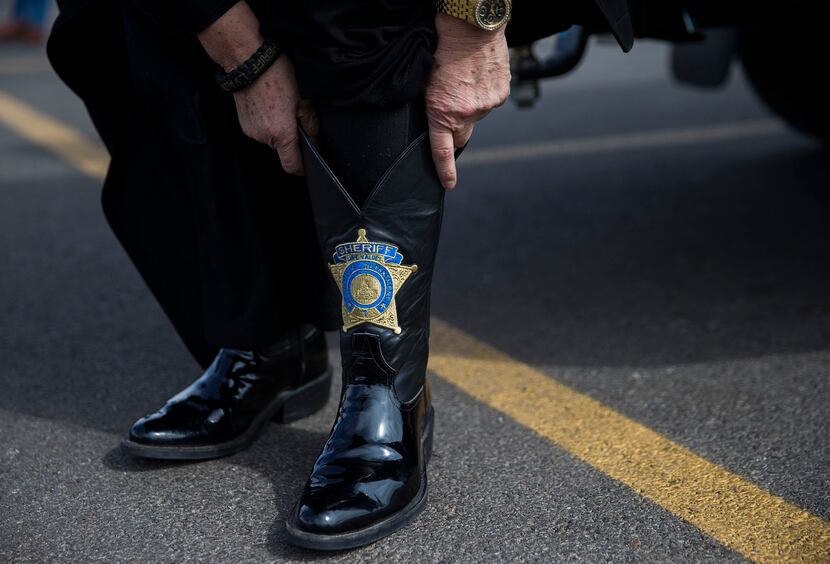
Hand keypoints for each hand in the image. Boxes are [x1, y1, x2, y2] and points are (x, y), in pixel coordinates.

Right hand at [197, 1, 315, 174]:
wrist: (247, 60)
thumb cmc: (278, 76)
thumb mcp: (305, 100)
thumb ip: (312, 126)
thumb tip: (317, 143)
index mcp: (281, 135)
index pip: (292, 166)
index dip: (303, 167)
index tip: (310, 161)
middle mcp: (264, 138)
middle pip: (283, 150)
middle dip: (292, 139)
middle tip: (296, 117)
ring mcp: (251, 132)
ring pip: (272, 139)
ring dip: (279, 129)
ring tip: (281, 106)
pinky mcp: (243, 124)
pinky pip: (261, 130)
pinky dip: (267, 122)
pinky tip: (270, 104)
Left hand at [425, 13, 510, 188]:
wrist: (471, 27)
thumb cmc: (443, 50)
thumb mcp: (427, 84)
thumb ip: (435, 108)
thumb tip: (443, 121)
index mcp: (443, 113)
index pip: (442, 150)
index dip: (445, 171)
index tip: (448, 184)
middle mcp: (467, 113)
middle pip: (462, 136)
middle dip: (456, 130)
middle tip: (452, 109)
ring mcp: (486, 104)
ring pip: (477, 115)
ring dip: (471, 104)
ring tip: (465, 80)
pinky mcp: (501, 93)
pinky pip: (491, 100)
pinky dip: (485, 92)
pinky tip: (479, 75)